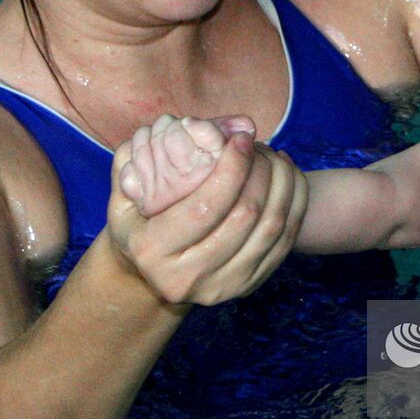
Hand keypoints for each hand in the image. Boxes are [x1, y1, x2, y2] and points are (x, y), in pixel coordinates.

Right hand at [106, 128, 306, 305]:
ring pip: (271, 228)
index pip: (205, 206)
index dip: (232, 168)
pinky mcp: (249, 286)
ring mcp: (222, 287)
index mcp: (153, 251)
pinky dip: (295, 202)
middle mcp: (187, 278)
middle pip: (244, 216)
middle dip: (260, 171)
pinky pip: (286, 240)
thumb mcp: (125, 195)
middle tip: (259, 145)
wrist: (153, 272)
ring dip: (281, 183)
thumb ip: (134, 163)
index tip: (241, 139)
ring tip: (273, 157)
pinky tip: (287, 176)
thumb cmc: (140, 222)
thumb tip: (164, 131)